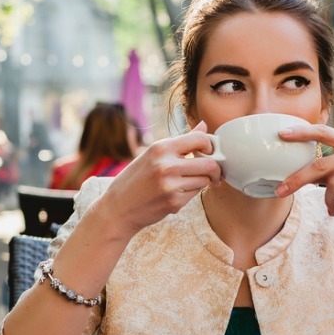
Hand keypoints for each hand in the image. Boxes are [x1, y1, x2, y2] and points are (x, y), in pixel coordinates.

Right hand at [94, 122, 222, 234]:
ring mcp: (171, 185)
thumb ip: (180, 142)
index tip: (209, 152)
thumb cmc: (134, 180)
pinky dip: (190, 193)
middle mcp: (166, 165)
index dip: (210, 145)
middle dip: (215, 169)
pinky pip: (195, 194)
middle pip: (210, 163)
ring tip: (187, 183)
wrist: (118, 208)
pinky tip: (175, 194)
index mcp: (160, 148)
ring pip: (205, 180)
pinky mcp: (174, 203)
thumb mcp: (152, 155)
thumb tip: (204, 126)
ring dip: (202, 182)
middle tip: (212, 173)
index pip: (200, 139)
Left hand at [275, 124, 333, 227]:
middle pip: (321, 165)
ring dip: (328, 200)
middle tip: (280, 191)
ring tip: (332, 207)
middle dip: (297, 180)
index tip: (281, 134)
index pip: (323, 132)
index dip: (301, 133)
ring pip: (333, 184)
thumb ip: (327, 168)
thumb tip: (293, 173)